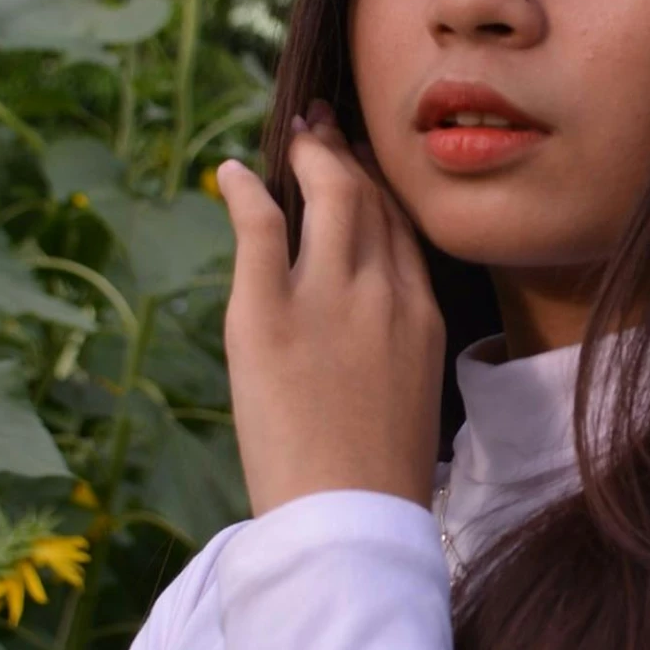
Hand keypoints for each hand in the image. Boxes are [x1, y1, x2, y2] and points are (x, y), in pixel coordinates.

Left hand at [214, 101, 445, 518]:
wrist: (349, 519)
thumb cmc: (377, 477)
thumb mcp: (409, 393)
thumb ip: (393, 342)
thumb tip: (368, 324)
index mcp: (420, 314)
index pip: (402, 228)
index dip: (379, 186)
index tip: (361, 164)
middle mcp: (382, 291)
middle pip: (368, 199)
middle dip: (344, 155)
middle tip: (321, 130)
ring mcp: (326, 298)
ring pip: (326, 195)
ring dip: (307, 157)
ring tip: (292, 137)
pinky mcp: (267, 314)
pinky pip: (259, 227)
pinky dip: (243, 191)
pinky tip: (229, 173)